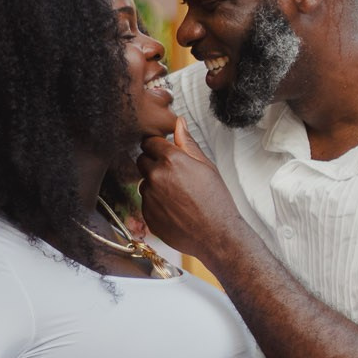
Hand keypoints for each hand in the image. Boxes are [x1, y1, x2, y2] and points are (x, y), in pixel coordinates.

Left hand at [139, 120, 245, 263]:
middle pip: (142, 160)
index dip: (158, 146)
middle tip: (175, 175)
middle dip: (154, 163)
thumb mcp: (206, 166)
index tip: (166, 153)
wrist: (216, 234)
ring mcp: (149, 196)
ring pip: (144, 182)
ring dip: (155, 184)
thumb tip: (179, 122)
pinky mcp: (146, 213)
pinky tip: (175, 209)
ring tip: (178, 195)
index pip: (149, 142)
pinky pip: (146, 202)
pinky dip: (156, 203)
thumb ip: (188, 143)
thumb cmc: (216, 200)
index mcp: (171, 160)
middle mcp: (155, 176)